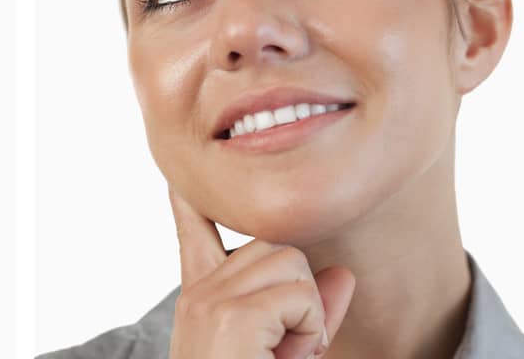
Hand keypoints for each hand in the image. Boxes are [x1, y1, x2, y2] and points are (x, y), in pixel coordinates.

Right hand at [168, 186, 356, 358]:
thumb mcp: (282, 350)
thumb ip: (306, 312)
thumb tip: (345, 273)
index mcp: (200, 300)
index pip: (192, 228)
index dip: (190, 202)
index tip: (179, 182)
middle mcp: (199, 293)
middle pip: (271, 243)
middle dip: (298, 289)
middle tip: (289, 345)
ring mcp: (213, 301)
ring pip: (291, 259)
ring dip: (308, 309)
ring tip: (288, 350)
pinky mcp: (236, 317)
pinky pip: (300, 296)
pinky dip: (311, 328)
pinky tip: (288, 355)